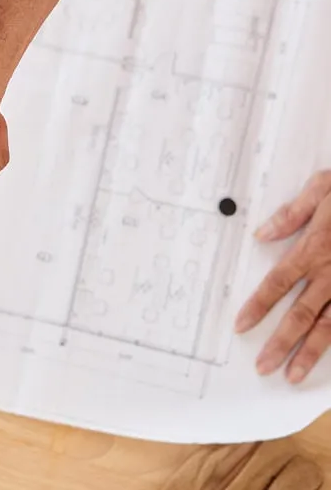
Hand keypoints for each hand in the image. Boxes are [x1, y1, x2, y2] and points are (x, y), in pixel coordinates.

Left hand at [235, 171, 330, 382]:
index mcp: (315, 247)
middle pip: (301, 314)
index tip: (240, 325)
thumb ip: (293, 213)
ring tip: (293, 376)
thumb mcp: (324, 186)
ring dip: (311, 353)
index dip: (258, 306)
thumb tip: (262, 234)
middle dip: (280, 343)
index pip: (278, 282)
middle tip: (261, 366)